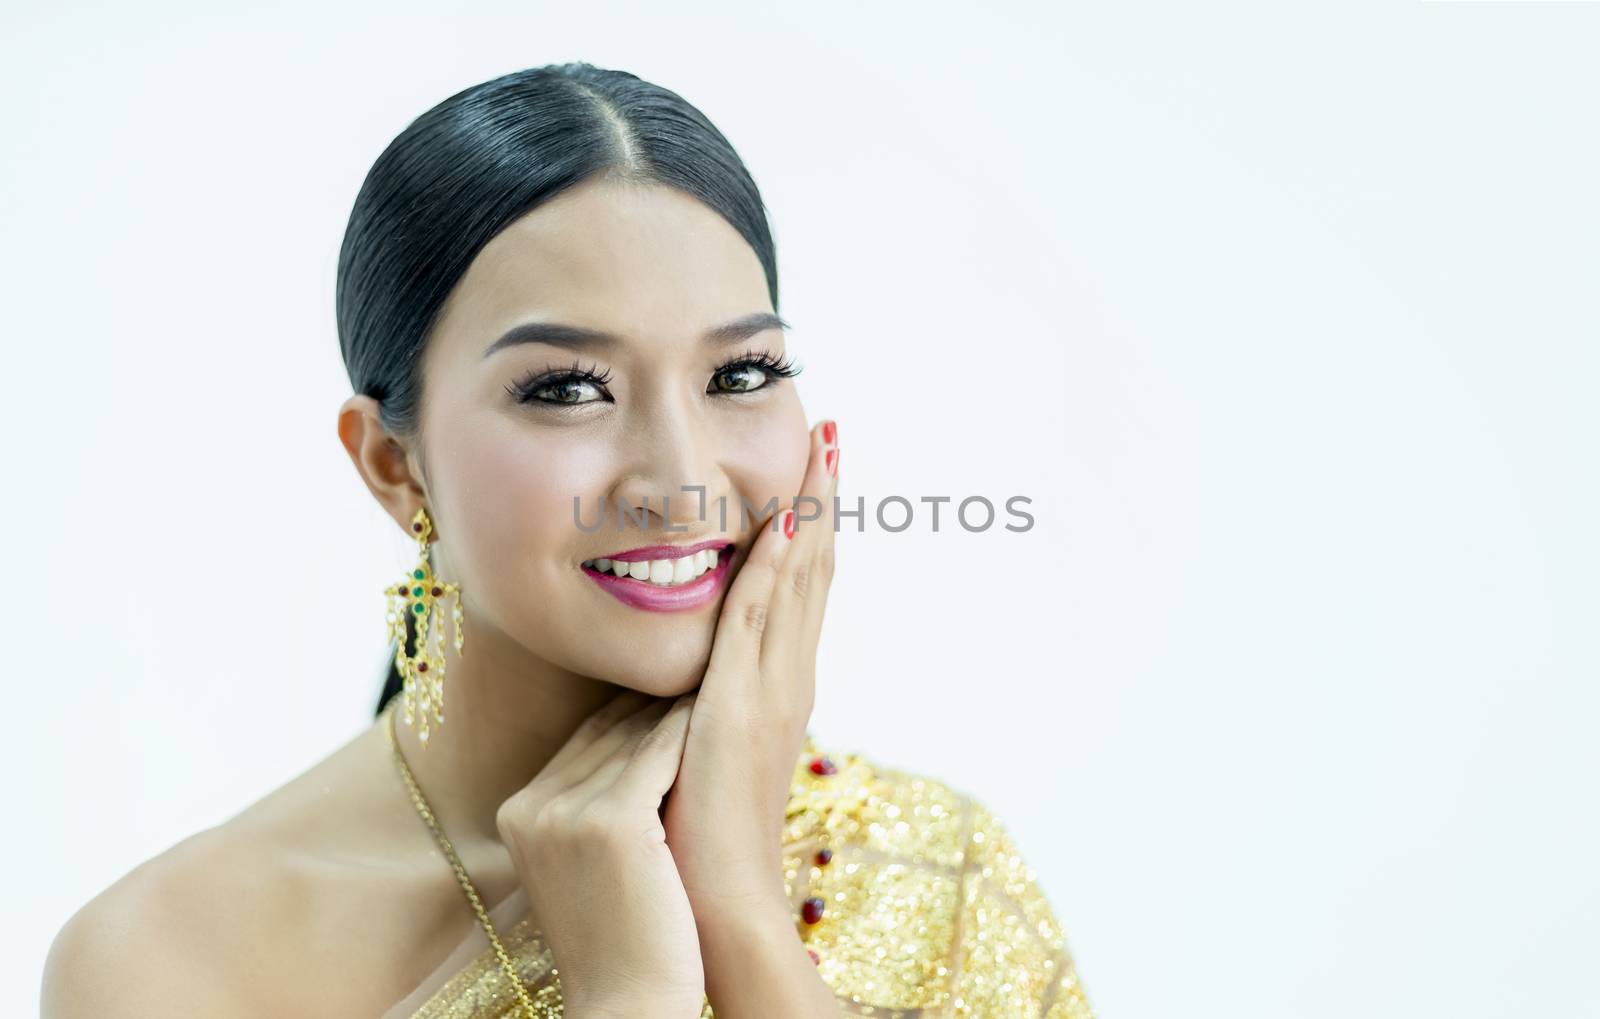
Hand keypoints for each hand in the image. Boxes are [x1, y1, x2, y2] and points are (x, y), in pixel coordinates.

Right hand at [495, 690, 705, 1017]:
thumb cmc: (621, 940)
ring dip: (679, 703)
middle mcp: (531, 806)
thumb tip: (631, 744)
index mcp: (516, 812)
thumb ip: (587, 806)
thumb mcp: (581, 864)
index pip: (583, 738)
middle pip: (606, 729)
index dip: (632, 707)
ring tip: (720, 668)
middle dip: (655, 696)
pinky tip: (721, 707)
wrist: (627, 1007)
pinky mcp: (611, 822)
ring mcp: (566, 813)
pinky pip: (660, 754)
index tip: (674, 678)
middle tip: (704, 657)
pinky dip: (691, 729)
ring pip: (636, 734)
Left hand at [663, 419, 840, 921]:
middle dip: (821, 496)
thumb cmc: (700, 824)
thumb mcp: (708, 739)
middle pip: (813, 567)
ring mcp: (773, 688)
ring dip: (809, 511)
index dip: (810, 522)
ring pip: (799, 580)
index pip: (801, 583)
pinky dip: (776, 567)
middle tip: (829, 430)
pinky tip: (781, 519)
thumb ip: (706, 692)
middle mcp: (790, 674)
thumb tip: (688, 661)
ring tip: (820, 447)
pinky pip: (761, 621)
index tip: (812, 464)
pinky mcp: (742, 706)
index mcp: (782, 681)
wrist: (715, 893)